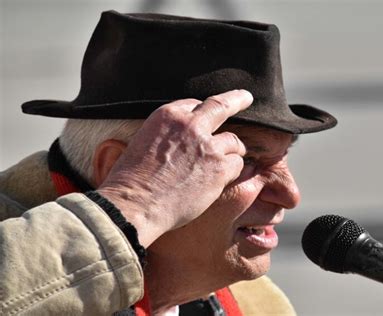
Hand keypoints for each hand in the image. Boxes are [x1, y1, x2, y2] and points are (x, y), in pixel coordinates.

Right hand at [97, 90, 252, 247]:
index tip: (208, 117)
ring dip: (232, 151)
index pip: (193, 105)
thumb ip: (165, 136)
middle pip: (221, 105)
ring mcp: (207, 146)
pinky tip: (224, 180)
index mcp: (167, 116)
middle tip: (246, 97)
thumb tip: (176, 143)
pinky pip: (238, 164)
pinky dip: (234, 171)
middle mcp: (190, 125)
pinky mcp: (219, 168)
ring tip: (227, 163)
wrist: (134, 206)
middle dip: (237, 100)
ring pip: (233, 141)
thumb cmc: (130, 182)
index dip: (202, 114)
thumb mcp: (142, 143)